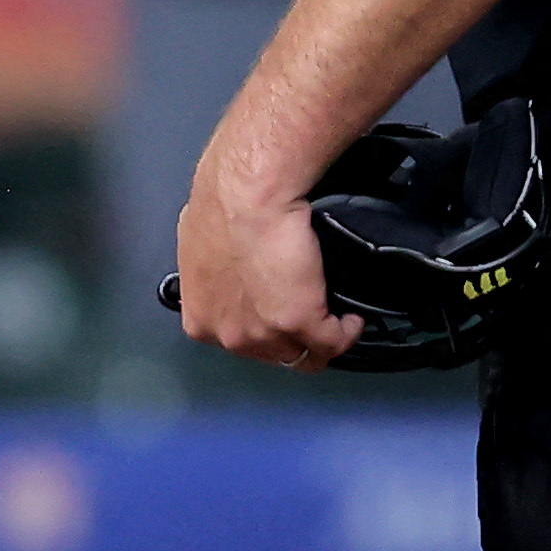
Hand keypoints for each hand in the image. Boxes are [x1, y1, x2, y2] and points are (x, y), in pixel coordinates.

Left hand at [174, 174, 357, 367]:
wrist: (246, 197)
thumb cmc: (223, 210)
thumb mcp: (206, 253)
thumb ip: (219, 280)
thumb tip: (235, 276)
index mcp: (200, 319)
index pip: (240, 342)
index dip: (265, 329)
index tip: (279, 317)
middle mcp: (228, 334)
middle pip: (271, 353)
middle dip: (292, 339)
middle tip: (311, 320)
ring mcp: (263, 334)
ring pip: (302, 354)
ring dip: (321, 339)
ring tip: (334, 320)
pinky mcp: (298, 321)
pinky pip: (331, 341)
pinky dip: (346, 332)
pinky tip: (349, 319)